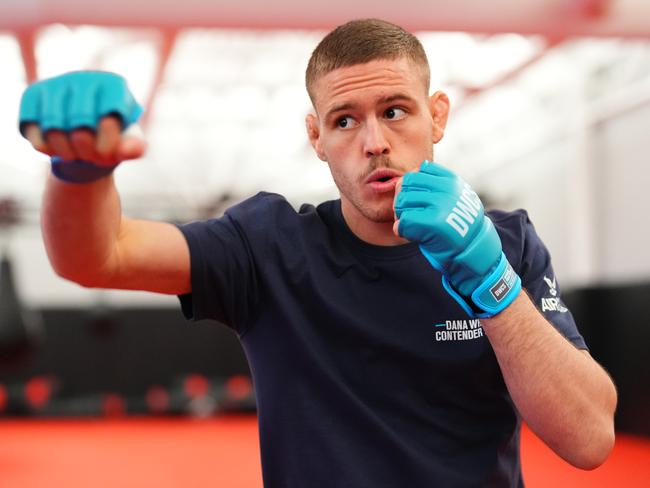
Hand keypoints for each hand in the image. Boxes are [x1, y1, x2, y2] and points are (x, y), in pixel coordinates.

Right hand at [19, 71, 144, 180]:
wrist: (85, 132)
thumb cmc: (112, 136)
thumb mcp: (128, 142)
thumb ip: (134, 147)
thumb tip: (128, 150)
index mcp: (114, 85)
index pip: (109, 120)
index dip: (107, 146)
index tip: (108, 154)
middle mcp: (84, 78)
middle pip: (81, 125)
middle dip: (87, 151)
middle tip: (91, 157)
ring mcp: (56, 83)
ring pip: (53, 128)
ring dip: (66, 152)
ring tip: (75, 155)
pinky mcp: (33, 94)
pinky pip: (32, 128)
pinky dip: (45, 147)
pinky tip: (56, 147)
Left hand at [394, 161, 520, 316]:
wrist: (473, 253)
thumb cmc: (460, 226)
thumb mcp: (458, 197)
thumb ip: (441, 183)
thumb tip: (421, 165)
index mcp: (452, 181)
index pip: (417, 172)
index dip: (411, 187)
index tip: (417, 201)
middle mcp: (447, 189)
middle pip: (405, 184)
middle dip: (402, 200)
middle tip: (408, 215)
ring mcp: (441, 205)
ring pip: (402, 202)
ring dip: (401, 216)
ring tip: (412, 225)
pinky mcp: (433, 223)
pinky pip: (403, 222)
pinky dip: (402, 230)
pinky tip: (411, 235)